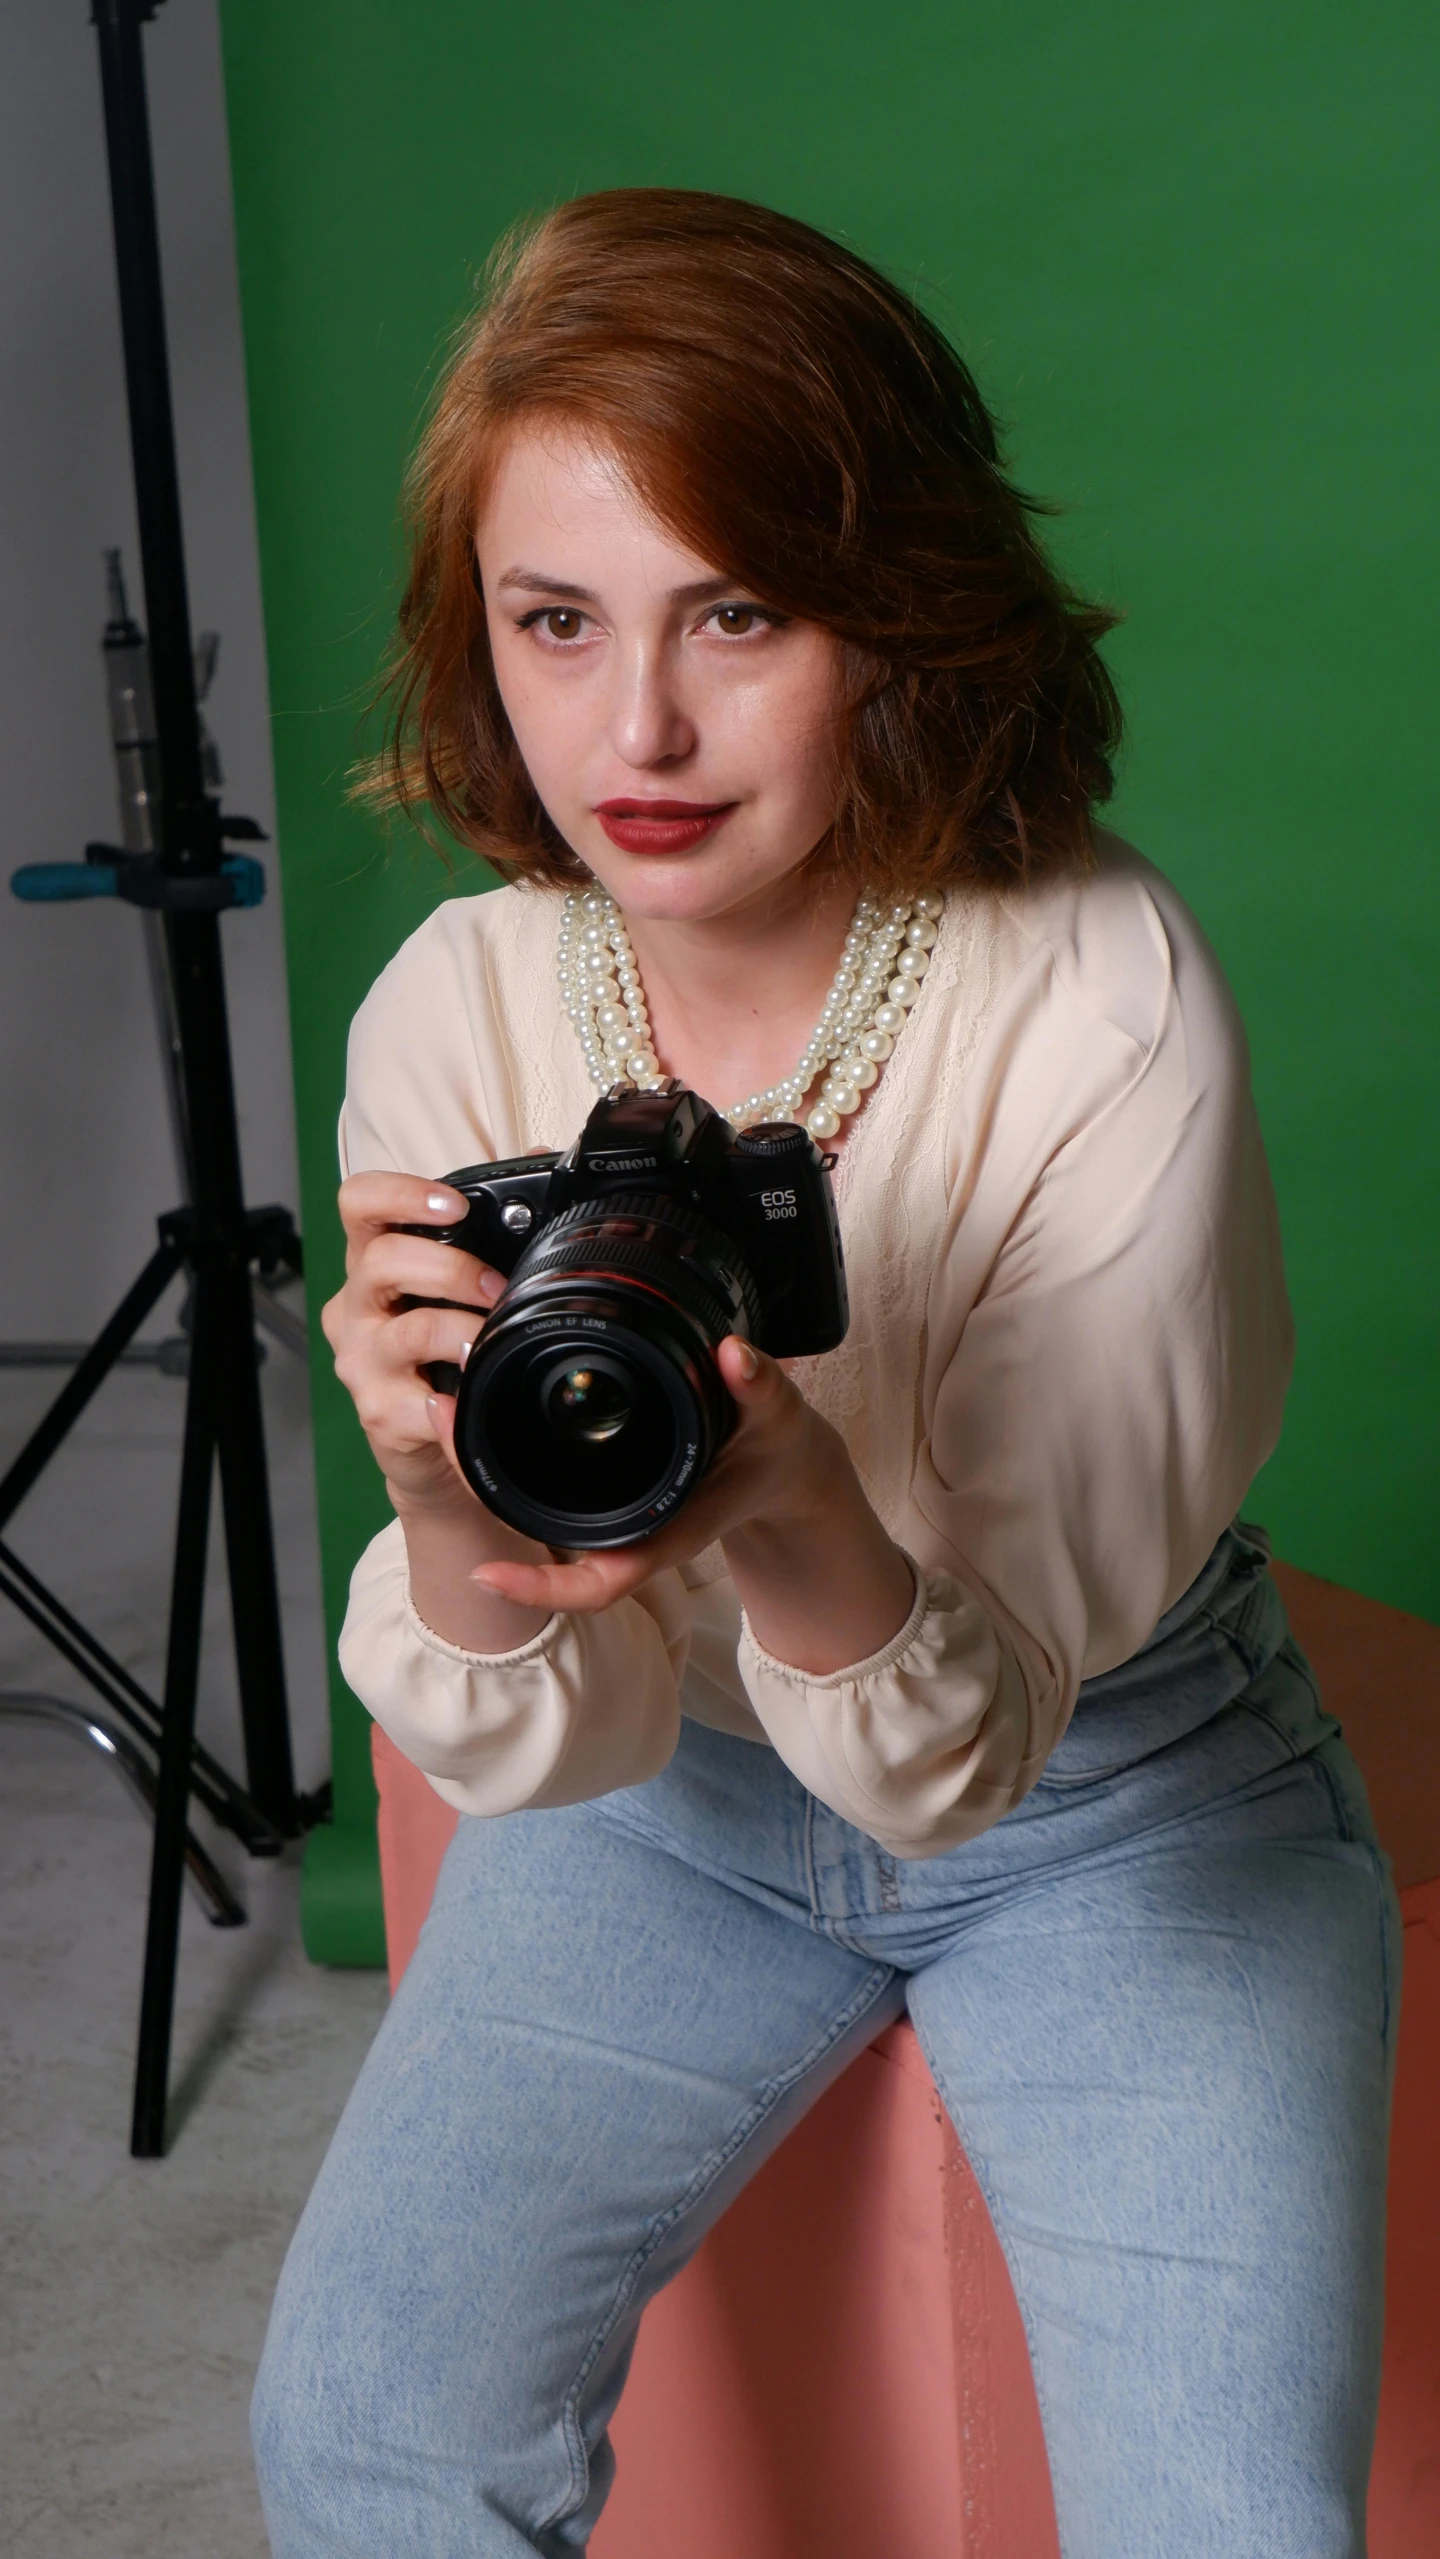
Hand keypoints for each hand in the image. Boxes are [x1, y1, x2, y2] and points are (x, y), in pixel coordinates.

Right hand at [322, 1171, 505, 1507]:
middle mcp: (357, 1304)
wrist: (424, 1435)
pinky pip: (424, 1402)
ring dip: (465, 1332)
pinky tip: (470, 1399)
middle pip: (383, 1261)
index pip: (359, 1203)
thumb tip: (545, 1155)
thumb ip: (489, 1225)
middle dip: (452, 1269)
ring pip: (411, 1330)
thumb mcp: (456, 1282)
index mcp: (372, 1260)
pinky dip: (457, 1401)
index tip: (455, 1205)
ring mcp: (362, 1358)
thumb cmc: (441, 1347)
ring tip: (491, 1342)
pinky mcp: (379, 1410)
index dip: (400, 1194)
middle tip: (497, 1287)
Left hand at [470, 1337, 915, 1675]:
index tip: (485, 1575)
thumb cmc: (779, 1450)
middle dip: (486, 1486)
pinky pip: (547, 1481)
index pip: (597, 1585)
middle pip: (544, 1535)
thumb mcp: (779, 1419)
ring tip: (450, 1403)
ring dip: (490, 1458)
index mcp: (665, 1529)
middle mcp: (632, 1527)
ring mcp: (614, 1508)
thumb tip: (733, 1353)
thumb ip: (761, 1388)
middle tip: (442, 1419)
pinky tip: (486, 1408)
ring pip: (537, 1504)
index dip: (541, 1590)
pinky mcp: (607, 1484)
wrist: (785, 1465)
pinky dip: (511, 1449)